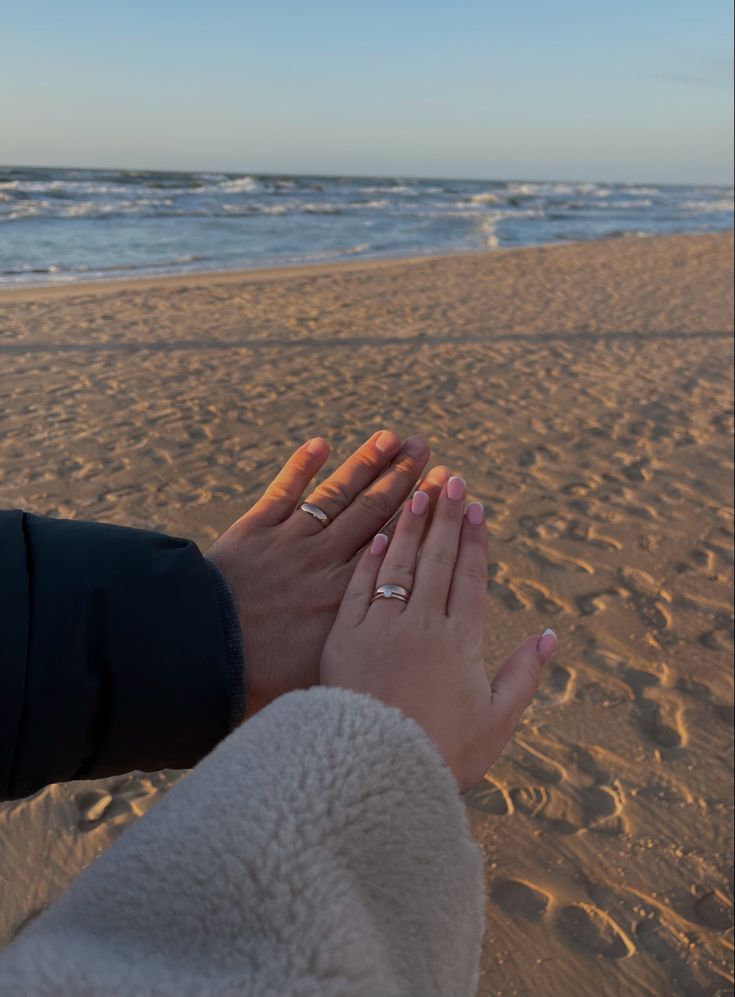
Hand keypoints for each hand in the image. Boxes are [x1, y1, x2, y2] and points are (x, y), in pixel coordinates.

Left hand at [206, 430, 449, 718]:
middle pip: (371, 510)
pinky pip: (284, 492)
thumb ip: (353, 654)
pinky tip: (320, 443)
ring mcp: (289, 541)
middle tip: (425, 449)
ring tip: (391, 437)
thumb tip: (383, 654)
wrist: (201, 650)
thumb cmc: (257, 675)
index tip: (441, 488)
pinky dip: (301, 467)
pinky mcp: (255, 531)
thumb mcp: (319, 676)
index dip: (419, 513)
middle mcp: (324, 560)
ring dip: (365, 463)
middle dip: (401, 476)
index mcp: (345, 595)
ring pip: (335, 495)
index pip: (391, 543)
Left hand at [320, 475, 557, 792]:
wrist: (375, 772)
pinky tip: (377, 537)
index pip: (470, 578)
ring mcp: (381, 628)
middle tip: (450, 479)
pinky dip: (370, 562)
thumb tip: (549, 635)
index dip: (474, 540)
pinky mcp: (344, 639)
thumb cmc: (443, 753)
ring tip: (417, 492)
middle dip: (445, 517)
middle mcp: (422, 625)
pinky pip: (359, 589)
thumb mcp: (498, 722)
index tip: (476, 507)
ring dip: (409, 526)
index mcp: (461, 642)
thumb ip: (524, 675)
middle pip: (436, 560)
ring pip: (399, 565)